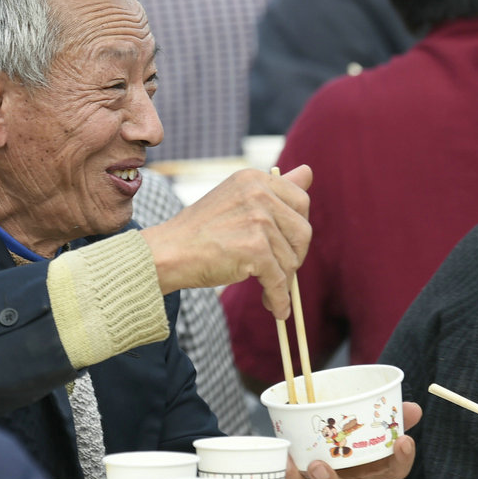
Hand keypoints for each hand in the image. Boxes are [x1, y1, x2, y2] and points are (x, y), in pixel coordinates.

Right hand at [138, 165, 311, 318]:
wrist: (167, 253)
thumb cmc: (200, 231)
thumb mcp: (238, 199)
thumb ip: (274, 189)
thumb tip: (310, 172)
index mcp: (256, 179)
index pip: (300, 200)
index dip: (296, 228)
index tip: (286, 244)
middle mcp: (259, 194)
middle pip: (303, 231)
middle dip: (295, 256)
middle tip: (279, 270)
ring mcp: (258, 221)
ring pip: (291, 259)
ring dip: (283, 280)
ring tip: (267, 290)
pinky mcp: (255, 249)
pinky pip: (279, 281)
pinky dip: (279, 298)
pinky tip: (274, 307)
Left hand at [283, 401, 420, 478]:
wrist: (313, 472)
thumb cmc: (344, 450)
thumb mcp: (363, 433)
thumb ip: (383, 418)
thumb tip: (413, 407)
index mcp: (369, 471)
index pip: (393, 471)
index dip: (402, 459)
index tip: (404, 440)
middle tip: (319, 466)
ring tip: (296, 465)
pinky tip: (283, 464)